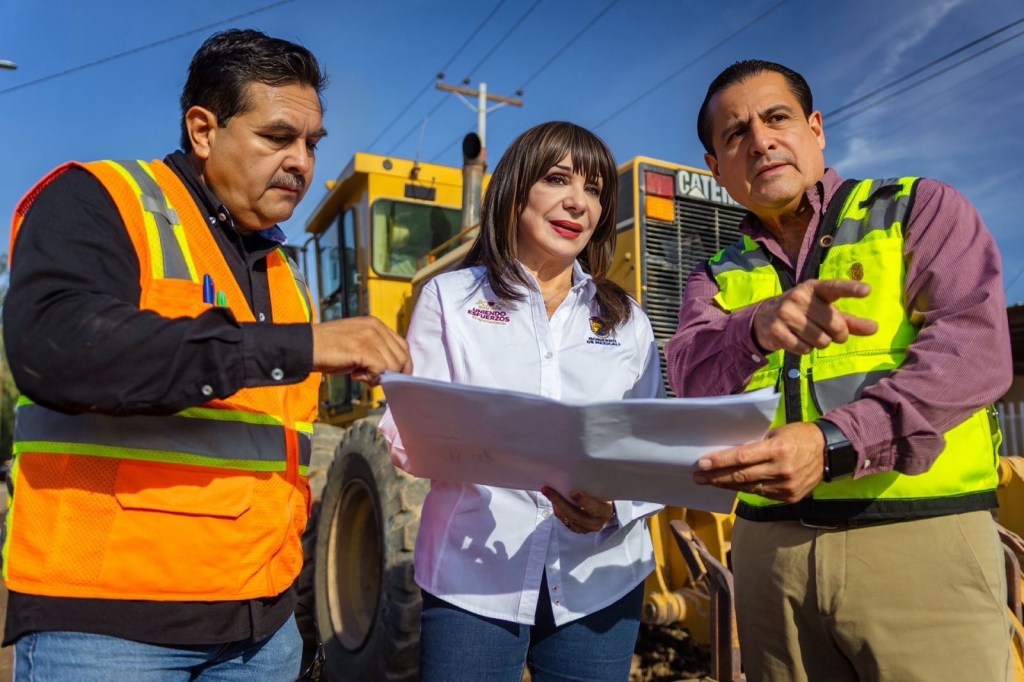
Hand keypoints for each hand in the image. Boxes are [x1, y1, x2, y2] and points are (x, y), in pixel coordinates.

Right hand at [311, 317, 411, 384]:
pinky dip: (370, 378)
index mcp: (376, 324)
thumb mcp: (358, 343)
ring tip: (359, 374)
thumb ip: (376, 350)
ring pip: (393, 365)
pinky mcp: (363, 349)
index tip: (395, 377)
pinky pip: (381, 370)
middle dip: (392, 374)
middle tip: (371, 378)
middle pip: (401, 357)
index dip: (402, 365)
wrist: (307, 347)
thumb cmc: (329, 349)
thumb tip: (393, 369)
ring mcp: (370, 337)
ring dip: (379, 376)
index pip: (403, 346)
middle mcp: (376, 327)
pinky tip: (355, 375)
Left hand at [541, 486, 613, 533]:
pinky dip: (558, 510)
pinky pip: (564, 521)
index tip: (574, 493)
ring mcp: (586, 528)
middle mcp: (596, 522)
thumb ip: (592, 486)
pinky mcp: (577, 529)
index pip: (595, 508)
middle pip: (576, 515)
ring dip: (556, 505)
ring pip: (568, 518)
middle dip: (561, 502)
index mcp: (605, 511)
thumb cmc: (601, 494)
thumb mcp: (601, 490)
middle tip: (549, 490)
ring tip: (547, 491)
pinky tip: (553, 500)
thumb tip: (577, 474)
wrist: (603, 508)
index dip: (585, 502)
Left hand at [692, 422, 825, 502]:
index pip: (742, 458)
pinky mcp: (789, 498)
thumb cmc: (799, 436)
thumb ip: (756, 444)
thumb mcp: (777, 432)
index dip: (720, 462)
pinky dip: (746, 489)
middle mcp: (781, 470)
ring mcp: (786, 486)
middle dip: (716, 477)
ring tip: (711, 482)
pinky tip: (733, 486)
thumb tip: (730, 454)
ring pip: (749, 488)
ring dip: (727, 485)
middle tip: (698, 477)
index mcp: (778, 449)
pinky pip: (761, 494)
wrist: (830, 452)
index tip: (702, 464)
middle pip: (741, 476)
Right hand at [753, 279, 877, 354]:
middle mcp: (799, 297)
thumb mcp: (825, 312)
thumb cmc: (803, 313)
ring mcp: (785, 313)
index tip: (867, 290)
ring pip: (820, 340)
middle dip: (838, 335)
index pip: (835, 288)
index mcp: (814, 288)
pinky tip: (796, 340)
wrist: (765, 318)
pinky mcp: (777, 330)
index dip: (851, 289)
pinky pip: (805, 349)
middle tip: (830, 333)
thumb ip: (849, 321)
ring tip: (808, 334)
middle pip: (834, 325)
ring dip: (820, 343)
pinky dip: (805, 349)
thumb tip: (875, 328)